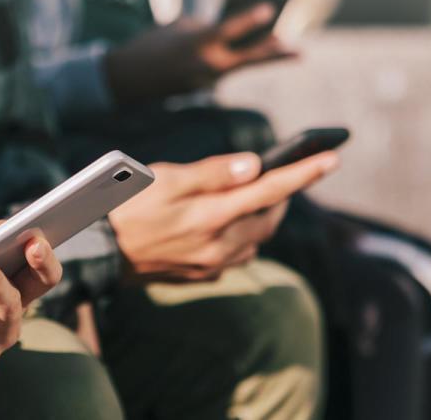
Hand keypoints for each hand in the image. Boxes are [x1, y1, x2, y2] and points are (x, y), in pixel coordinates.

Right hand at [103, 3, 297, 104]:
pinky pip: (220, 71)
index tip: (270, 8)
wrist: (126, 79)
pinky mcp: (201, 89)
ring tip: (287, 48)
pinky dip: (228, 60)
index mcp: (196, 44)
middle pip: (248, 58)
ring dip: (259, 55)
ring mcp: (205, 81)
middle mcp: (205, 66)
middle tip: (300, 51)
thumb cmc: (150, 44)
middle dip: (275, 53)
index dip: (250, 19)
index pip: (228, 29)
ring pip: (238, 65)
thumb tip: (229, 31)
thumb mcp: (177, 27)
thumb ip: (206, 28)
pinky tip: (236, 51)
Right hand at [109, 151, 337, 282]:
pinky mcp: (201, 273)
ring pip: (257, 236)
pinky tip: (228, 221)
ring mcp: (211, 263)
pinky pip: (238, 252)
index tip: (332, 158)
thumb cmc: (125, 204)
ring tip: (256, 194)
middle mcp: (218, 244)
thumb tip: (255, 166)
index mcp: (211, 215)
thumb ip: (212, 172)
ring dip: (263, 214)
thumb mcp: (163, 178)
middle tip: (285, 172)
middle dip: (283, 193)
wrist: (98, 250)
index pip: (270, 190)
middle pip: (269, 216)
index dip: (303, 173)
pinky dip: (244, 233)